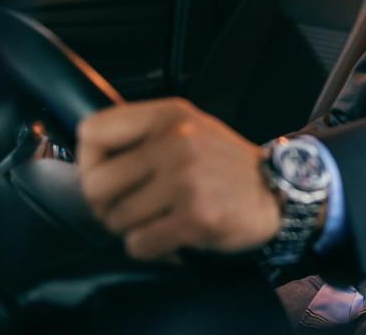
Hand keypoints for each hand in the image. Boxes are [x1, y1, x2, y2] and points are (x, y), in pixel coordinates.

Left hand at [77, 98, 280, 260]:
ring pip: (116, 220)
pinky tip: (171, 238)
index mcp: (169, 116)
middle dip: (107, 206)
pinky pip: (139, 245)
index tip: (108, 177)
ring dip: (132, 229)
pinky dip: (151, 249)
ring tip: (160, 221)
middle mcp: (175, 143)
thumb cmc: (225, 165)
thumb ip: (143, 133)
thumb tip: (86, 159)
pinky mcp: (195, 217)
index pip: (92, 132)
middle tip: (131, 209)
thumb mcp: (188, 129)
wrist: (278, 192)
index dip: (88, 162)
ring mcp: (186, 181)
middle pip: (95, 185)